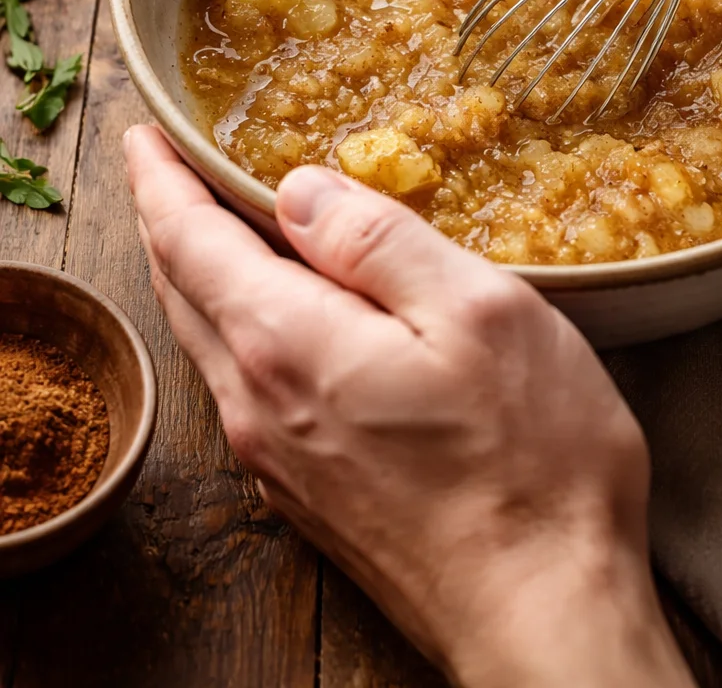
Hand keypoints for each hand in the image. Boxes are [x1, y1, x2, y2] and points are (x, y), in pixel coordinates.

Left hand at [125, 126, 693, 687]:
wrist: (544, 616)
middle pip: (184, 291)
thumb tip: (299, 189)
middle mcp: (259, 404)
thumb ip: (379, 241)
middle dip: (168, 220)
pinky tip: (277, 320)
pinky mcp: (307, 494)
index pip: (189, 241)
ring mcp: (278, 457)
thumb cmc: (530, 460)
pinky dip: (237, 328)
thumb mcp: (477, 311)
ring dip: (200, 276)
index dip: (162, 179)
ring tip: (217, 228)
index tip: (148, 134)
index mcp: (290, 344)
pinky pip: (242, 386)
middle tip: (170, 167)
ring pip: (210, 343)